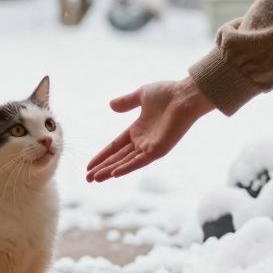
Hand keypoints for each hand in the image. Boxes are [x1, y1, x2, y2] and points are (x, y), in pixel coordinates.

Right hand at [86, 79, 214, 181]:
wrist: (185, 95)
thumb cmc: (168, 93)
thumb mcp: (141, 95)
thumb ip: (127, 102)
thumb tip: (111, 106)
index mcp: (138, 130)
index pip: (116, 146)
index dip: (102, 155)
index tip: (89, 165)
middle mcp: (143, 141)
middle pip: (118, 158)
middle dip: (102, 168)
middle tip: (87, 179)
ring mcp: (150, 147)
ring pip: (126, 162)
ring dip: (110, 170)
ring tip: (95, 179)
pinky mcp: (158, 150)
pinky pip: (140, 161)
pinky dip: (127, 168)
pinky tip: (114, 174)